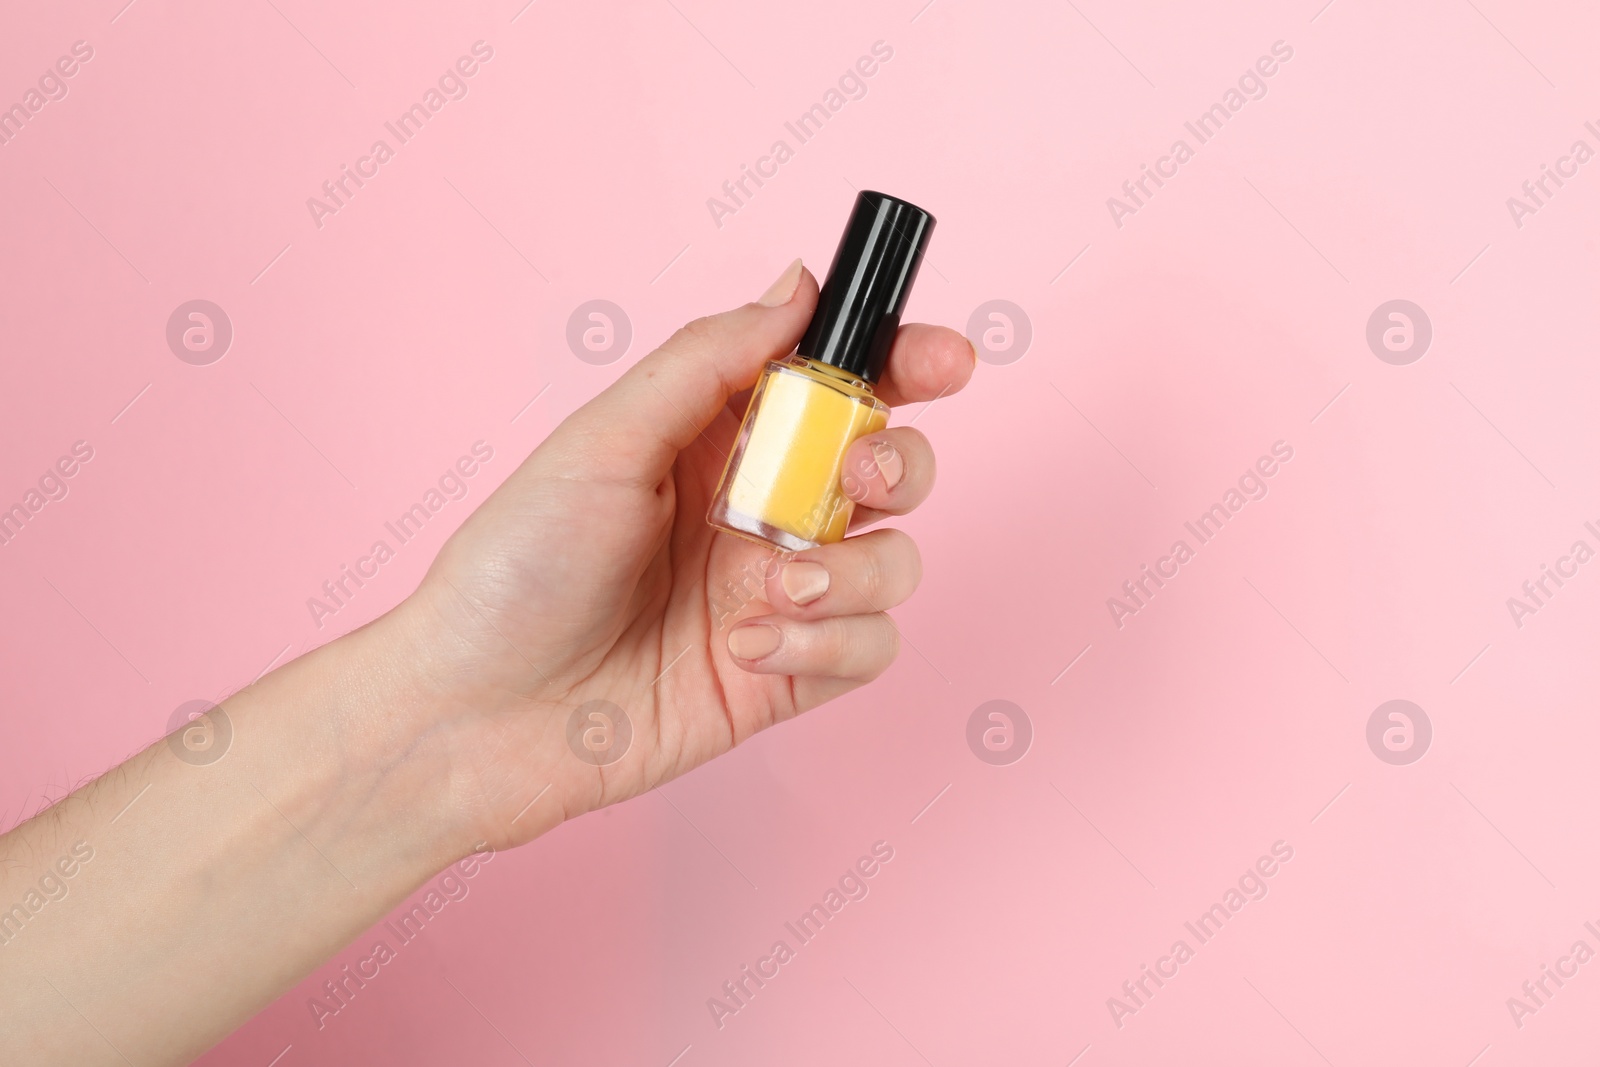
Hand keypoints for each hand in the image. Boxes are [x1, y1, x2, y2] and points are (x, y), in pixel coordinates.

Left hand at [390, 259, 974, 848]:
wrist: (475, 717)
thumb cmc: (515, 570)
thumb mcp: (602, 443)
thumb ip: (708, 363)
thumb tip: (798, 285)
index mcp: (718, 442)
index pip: (838, 387)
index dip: (906, 364)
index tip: (944, 360)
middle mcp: (761, 513)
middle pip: (892, 470)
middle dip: (899, 468)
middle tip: (852, 485)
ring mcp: (779, 596)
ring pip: (895, 563)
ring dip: (854, 571)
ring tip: (772, 586)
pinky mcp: (786, 676)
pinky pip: (870, 649)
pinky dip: (829, 645)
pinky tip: (749, 649)